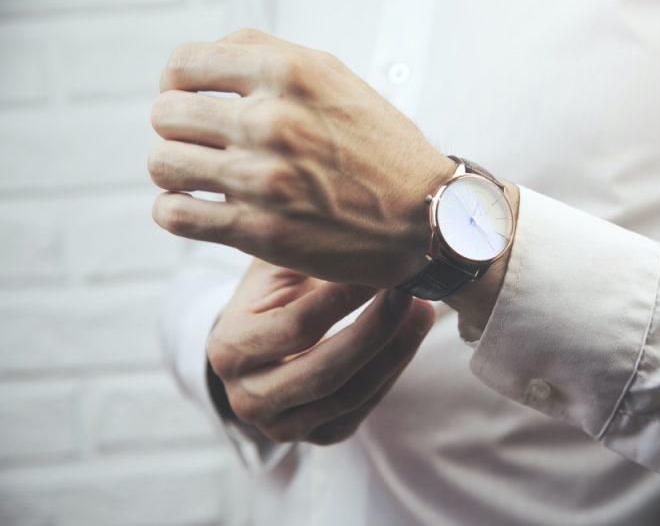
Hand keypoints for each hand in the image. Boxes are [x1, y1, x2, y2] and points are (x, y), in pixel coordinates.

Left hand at [149, 28, 454, 286]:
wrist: (425, 217)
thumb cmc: (382, 149)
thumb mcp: (335, 79)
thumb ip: (268, 60)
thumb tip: (204, 63)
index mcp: (288, 74)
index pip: (184, 64)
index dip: (177, 83)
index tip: (190, 101)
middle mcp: (270, 120)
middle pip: (166, 114)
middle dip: (178, 130)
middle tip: (202, 145)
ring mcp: (261, 178)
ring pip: (162, 163)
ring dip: (174, 171)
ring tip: (199, 178)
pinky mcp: (258, 230)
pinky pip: (174, 215)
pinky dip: (176, 213)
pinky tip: (199, 210)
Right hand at [207, 258, 434, 444]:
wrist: (262, 337)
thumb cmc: (272, 291)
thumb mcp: (277, 265)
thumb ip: (308, 253)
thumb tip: (363, 232)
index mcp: (228, 350)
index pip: (298, 327)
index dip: (346, 298)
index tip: (383, 265)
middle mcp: (246, 399)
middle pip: (325, 371)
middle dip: (378, 328)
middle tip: (411, 291)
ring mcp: (281, 426)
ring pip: (351, 395)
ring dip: (396, 351)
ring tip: (422, 310)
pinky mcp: (316, 436)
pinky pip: (363, 408)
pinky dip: (392, 371)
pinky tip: (408, 337)